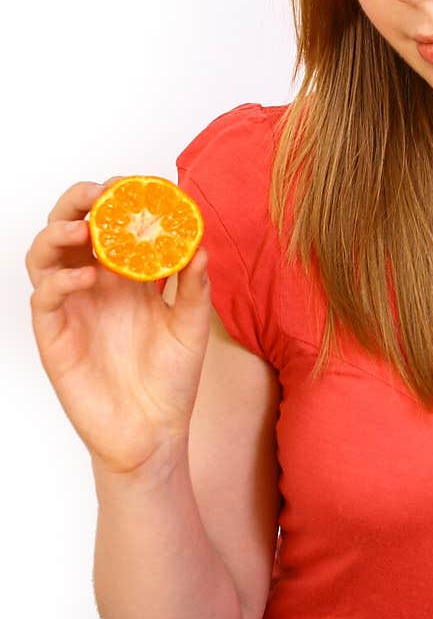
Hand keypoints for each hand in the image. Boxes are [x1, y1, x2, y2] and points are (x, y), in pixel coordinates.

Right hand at [26, 179, 212, 475]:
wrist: (154, 434)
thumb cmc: (171, 380)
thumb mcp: (191, 328)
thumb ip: (194, 288)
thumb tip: (201, 245)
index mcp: (128, 277)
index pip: (115, 223)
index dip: (121, 199)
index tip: (142, 184)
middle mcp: (95, 284)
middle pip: (72, 226)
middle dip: (81, 200)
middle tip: (102, 192)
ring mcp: (72, 307)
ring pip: (45, 253)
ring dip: (58, 230)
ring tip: (84, 225)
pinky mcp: (55, 335)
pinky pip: (45, 296)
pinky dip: (59, 278)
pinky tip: (87, 275)